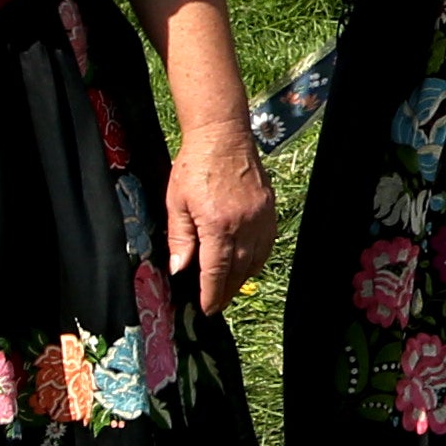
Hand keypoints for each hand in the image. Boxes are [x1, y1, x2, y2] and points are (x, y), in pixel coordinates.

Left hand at [165, 120, 275, 309]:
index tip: (207, 308)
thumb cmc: (194, 166)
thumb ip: (180, 239)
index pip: (216, 271)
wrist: (223, 137)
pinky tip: (246, 263)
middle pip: (238, 270)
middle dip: (227, 291)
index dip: (212, 294)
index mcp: (218, 225)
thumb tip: (180, 270)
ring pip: (256, 260)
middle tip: (216, 304)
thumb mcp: (176, 203)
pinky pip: (266, 244)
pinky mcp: (269, 209)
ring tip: (229, 288)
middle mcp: (244, 225)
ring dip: (242, 278)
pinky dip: (256, 259)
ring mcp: (261, 218)